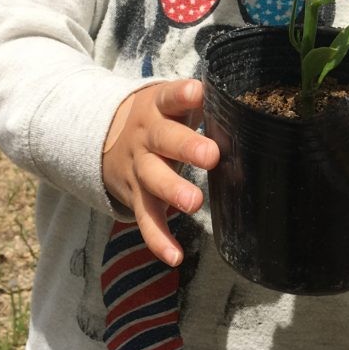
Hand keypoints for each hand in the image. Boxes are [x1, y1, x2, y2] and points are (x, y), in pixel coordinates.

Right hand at [102, 80, 219, 265]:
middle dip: (186, 148)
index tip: (197, 93)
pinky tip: (175, 256)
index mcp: (158, 108)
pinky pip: (146, 218)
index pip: (170, 97)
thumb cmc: (158, 118)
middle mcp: (146, 137)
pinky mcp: (134, 195)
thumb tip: (248, 108)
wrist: (100, 134)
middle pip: (164, 140)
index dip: (182, 95)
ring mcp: (139, 167)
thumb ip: (202, 106)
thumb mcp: (172, 103)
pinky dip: (158, 239)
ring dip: (172, 192)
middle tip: (210, 156)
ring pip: (153, 179)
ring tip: (194, 203)